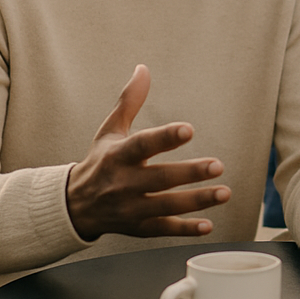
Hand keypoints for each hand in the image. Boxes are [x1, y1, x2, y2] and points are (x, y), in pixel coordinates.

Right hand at [66, 64, 230, 240]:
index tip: (189, 129)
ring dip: (197, 200)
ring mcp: (130, 208)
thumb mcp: (110, 130)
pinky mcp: (138, 227)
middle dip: (189, 173)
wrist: (74, 205)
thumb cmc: (100, 161)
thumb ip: (129, 101)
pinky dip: (185, 229)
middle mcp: (123, 183)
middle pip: (159, 178)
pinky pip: (163, 229)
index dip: (165, 137)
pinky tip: (209, 226)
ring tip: (225, 192)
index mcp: (118, 155)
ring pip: (166, 205)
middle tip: (218, 165)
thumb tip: (143, 69)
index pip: (143, 144)